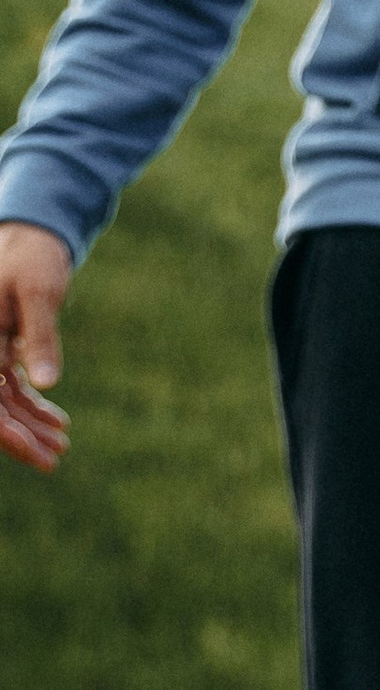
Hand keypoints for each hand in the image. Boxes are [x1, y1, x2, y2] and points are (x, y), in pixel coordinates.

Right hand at [0, 222, 72, 475]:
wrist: (30, 232)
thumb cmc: (32, 256)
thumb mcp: (39, 292)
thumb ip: (40, 337)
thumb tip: (45, 383)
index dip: (9, 432)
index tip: (37, 455)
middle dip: (22, 436)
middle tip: (57, 458)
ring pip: (1, 400)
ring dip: (29, 424)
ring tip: (63, 443)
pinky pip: (9, 386)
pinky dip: (32, 404)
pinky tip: (57, 421)